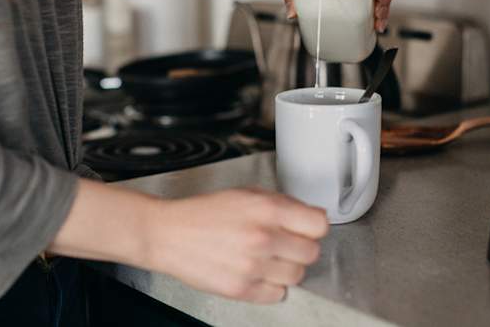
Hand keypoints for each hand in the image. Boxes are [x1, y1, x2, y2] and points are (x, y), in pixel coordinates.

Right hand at [145, 188, 328, 302]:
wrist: (169, 234)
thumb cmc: (205, 213)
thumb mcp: (247, 194)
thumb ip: (282, 205)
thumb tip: (310, 217)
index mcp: (267, 209)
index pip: (319, 225)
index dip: (313, 226)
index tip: (307, 228)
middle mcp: (263, 237)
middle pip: (311, 253)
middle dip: (300, 247)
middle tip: (284, 243)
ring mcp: (253, 266)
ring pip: (297, 276)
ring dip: (286, 268)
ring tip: (267, 258)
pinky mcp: (241, 289)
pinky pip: (277, 295)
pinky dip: (271, 286)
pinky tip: (256, 272)